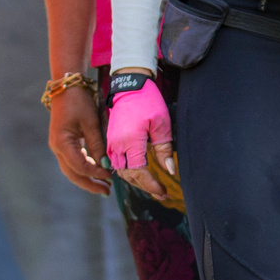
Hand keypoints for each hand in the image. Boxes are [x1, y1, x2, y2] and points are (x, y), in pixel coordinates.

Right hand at [48, 84, 109, 195]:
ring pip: (72, 169)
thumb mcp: (91, 123)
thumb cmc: (79, 102)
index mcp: (62, 144)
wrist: (68, 86)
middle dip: (89, 184)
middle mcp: (57, 148)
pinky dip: (85, 168)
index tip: (110, 177)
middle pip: (73, 174)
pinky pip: (73, 161)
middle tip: (106, 192)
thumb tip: (106, 166)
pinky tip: (97, 170)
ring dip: (87, 178)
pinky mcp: (63, 143)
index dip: (95, 174)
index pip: (80, 167)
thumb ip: (97, 145)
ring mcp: (59, 146)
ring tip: (104, 185)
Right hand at [105, 76, 180, 201]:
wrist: (129, 86)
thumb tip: (169, 172)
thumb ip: (164, 149)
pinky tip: (141, 174)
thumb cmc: (147, 101)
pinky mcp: (110, 140)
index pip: (139, 173)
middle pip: (129, 176)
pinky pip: (117, 163)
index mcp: (129, 142)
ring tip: (154, 187)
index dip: (151, 186)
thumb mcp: (161, 124)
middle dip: (145, 187)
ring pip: (121, 172)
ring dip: (137, 181)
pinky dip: (129, 172)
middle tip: (162, 193)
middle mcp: (116, 146)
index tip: (164, 192)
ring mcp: (111, 143)